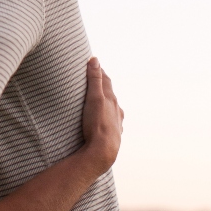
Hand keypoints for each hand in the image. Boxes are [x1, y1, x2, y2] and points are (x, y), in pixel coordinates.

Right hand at [80, 58, 122, 173]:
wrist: (103, 151)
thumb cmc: (97, 124)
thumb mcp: (94, 99)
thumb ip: (94, 80)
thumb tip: (94, 59)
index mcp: (111, 99)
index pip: (106, 81)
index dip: (99, 72)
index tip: (93, 65)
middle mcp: (117, 110)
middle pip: (110, 94)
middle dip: (102, 88)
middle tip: (94, 81)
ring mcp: (116, 123)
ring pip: (112, 109)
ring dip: (106, 104)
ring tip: (99, 102)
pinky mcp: (114, 134)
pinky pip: (111, 123)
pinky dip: (106, 118)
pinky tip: (103, 122)